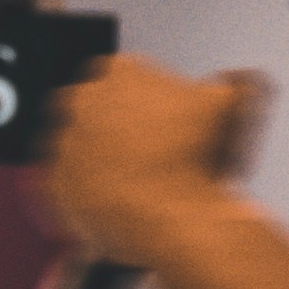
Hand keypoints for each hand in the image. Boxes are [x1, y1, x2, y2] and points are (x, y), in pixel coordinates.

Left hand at [42, 54, 253, 262]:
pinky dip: (78, 192)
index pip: (122, 77)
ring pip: (74, 146)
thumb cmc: (197, 163)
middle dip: (111, 127)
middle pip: (91, 107)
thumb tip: (236, 82)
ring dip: (93, 159)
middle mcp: (83, 101)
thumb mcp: (229, 107)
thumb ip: (230, 85)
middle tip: (140, 151)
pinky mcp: (52, 182)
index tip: (155, 122)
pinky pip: (58, 185)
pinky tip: (105, 201)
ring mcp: (63, 142)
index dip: (142, 102)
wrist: (175, 216)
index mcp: (120, 72)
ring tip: (127, 181)